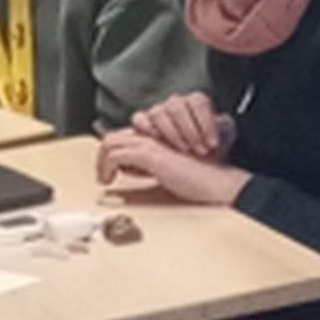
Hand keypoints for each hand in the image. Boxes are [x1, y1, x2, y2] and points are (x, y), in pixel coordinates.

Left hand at [96, 127, 249, 202]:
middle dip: (102, 157)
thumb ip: (148, 167)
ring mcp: (152, 143)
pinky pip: (115, 155)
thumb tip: (126, 172)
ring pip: (110, 141)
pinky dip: (107, 168)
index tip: (113, 173)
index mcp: (158, 138)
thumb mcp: (167, 171)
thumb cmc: (201, 180)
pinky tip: (112, 180)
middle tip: (103, 175)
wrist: (217, 183)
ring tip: (105, 178)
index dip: (114, 154)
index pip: (124, 137)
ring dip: (101, 161)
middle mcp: (153, 136)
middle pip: (113, 137)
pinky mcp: (151, 153)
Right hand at [129, 91, 228, 159]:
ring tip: (185, 150)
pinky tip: (158, 141)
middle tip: (200, 150)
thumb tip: (225, 120)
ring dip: (173, 133)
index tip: (213, 143)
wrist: (195, 157)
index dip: (206, 123)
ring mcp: (159, 110)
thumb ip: (225, 126)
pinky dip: (148, 128)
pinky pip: (139, 119)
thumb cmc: (209, 146)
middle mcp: (176, 102)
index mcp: (196, 101)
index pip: (198, 103)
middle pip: (178, 108)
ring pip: (159, 113)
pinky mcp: (143, 121)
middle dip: (190, 131)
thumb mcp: (224, 135)